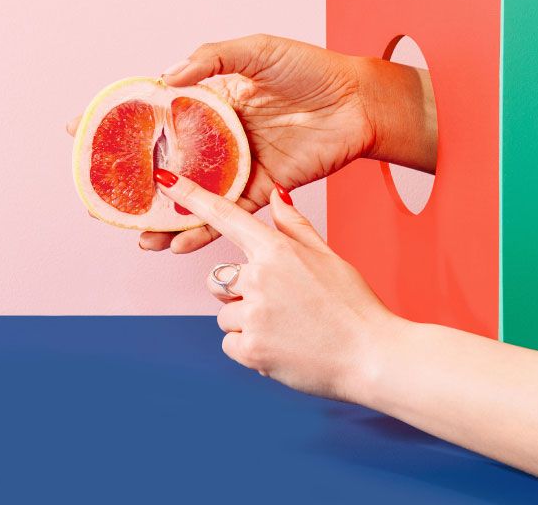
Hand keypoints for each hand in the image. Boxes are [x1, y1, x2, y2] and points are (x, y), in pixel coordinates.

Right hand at [67, 34, 435, 251]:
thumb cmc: (310, 69)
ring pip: (193, 196)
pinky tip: (179, 244)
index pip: (156, 112)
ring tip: (138, 236)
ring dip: (165, 218)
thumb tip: (167, 78)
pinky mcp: (263, 187)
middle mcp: (220, 137)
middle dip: (134, 183)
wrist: (358, 102)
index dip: (119, 121)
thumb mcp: (257, 50)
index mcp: (212, 100)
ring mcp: (239, 164)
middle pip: (167, 162)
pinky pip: (229, 214)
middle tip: (101, 199)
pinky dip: (204, 230)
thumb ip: (212, 58)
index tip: (80, 130)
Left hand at [152, 167, 394, 400]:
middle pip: (219, 282)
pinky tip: (282, 349)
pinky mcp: (250, 349)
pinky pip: (230, 344)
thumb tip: (276, 194)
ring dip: (248, 325)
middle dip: (239, 295)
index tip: (164, 181)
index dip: (191, 197)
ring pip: (226, 316)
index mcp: (277, 249)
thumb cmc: (354, 305)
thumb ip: (294, 227)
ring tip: (288, 331)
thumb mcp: (328, 257)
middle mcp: (258, 277)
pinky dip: (250, 350)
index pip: (226, 217)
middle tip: (280, 308)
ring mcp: (253, 314)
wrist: (373, 356)